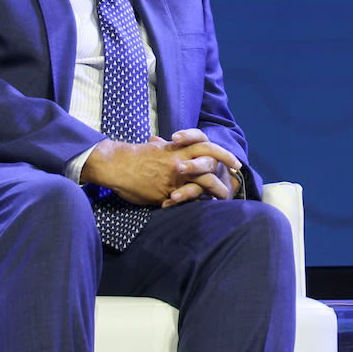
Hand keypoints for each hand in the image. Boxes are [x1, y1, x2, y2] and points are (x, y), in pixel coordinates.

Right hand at [83, 130, 242, 206]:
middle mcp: (179, 160)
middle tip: (235, 178)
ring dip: (214, 190)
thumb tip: (167, 143)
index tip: (234, 162)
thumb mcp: (154, 148)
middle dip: (224, 170)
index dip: (222, 154)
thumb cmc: (134, 157)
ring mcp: (173, 176)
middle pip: (209, 162)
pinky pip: (185, 198)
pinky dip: (194, 202)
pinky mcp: (165, 191)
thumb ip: (166, 148)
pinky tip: (202, 208)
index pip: (206, 146)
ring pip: (201, 182)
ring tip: (223, 199)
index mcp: (177, 148)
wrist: (116, 165)